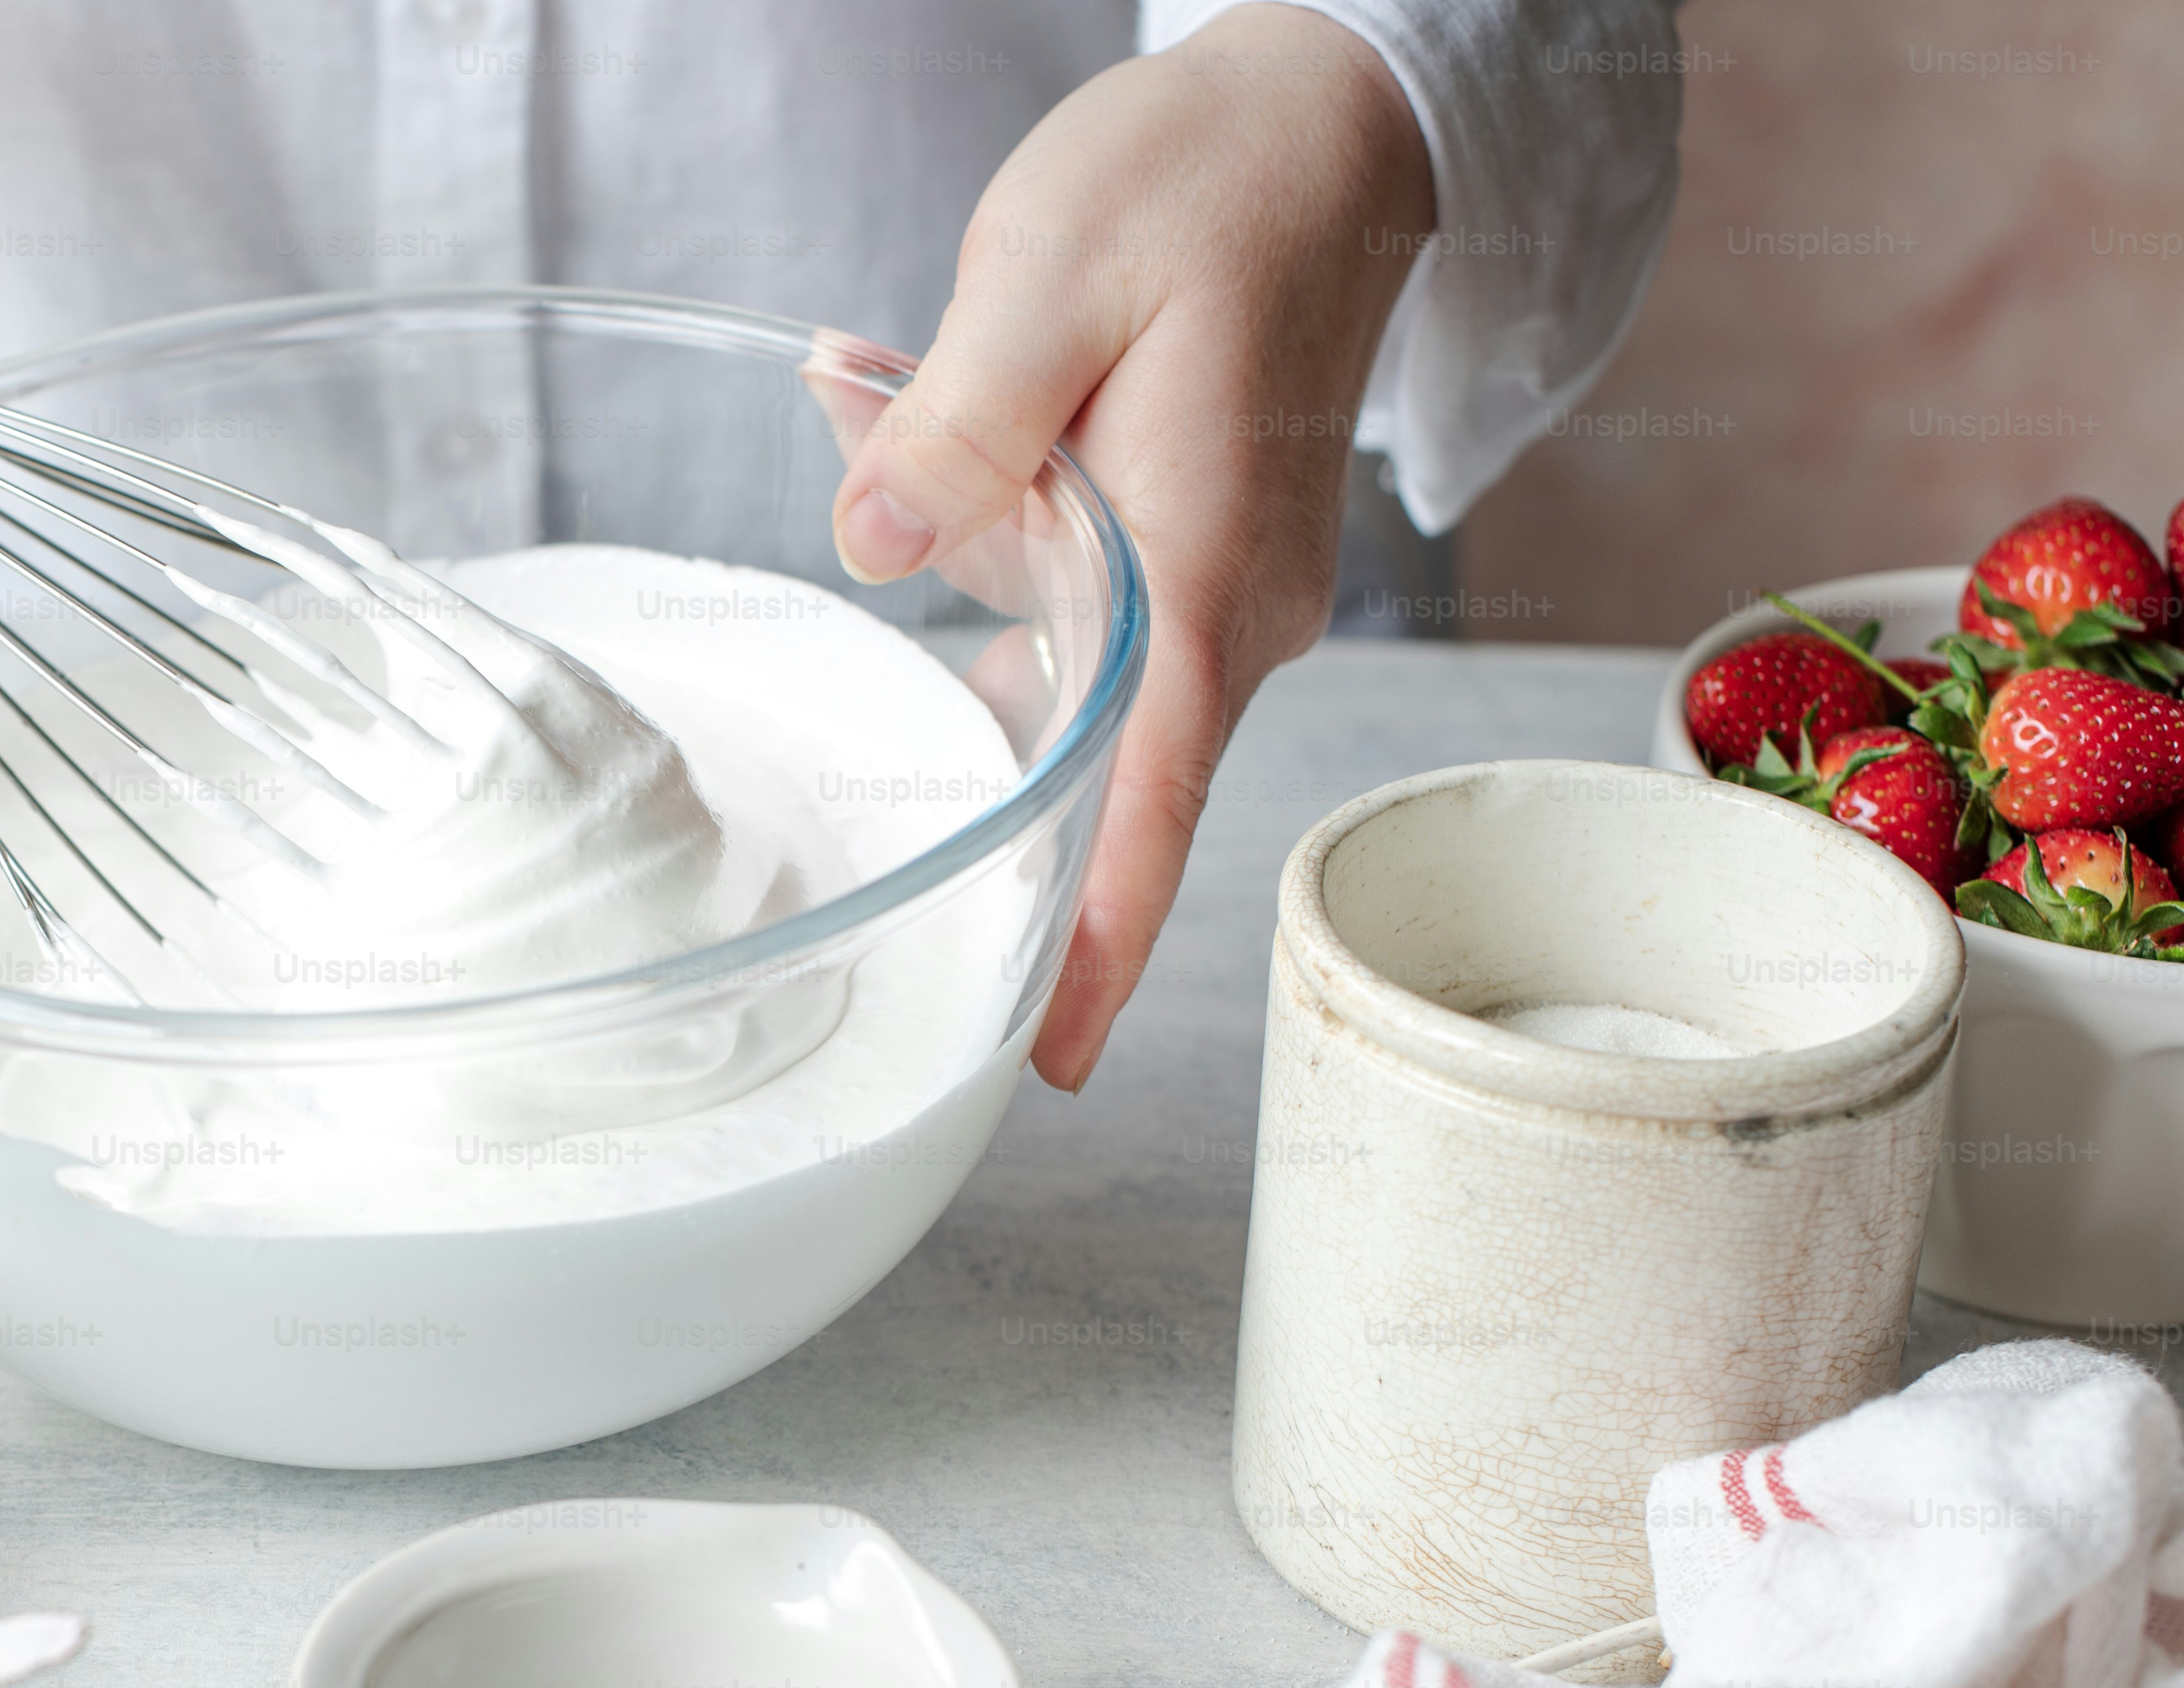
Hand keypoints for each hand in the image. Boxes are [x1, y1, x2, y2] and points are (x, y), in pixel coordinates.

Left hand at [828, 3, 1432, 1090]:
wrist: (1334, 117)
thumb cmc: (1206, 182)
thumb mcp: (1049, 271)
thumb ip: (955, 416)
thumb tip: (870, 539)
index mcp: (1201, 573)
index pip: (1147, 803)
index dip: (1102, 943)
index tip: (1050, 1061)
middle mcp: (1225, 609)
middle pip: (1084, 752)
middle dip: (965, 733)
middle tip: (863, 702)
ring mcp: (1214, 589)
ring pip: (1054, 657)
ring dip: (953, 584)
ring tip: (879, 402)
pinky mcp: (1187, 551)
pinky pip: (1067, 597)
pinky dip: (986, 538)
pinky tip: (908, 423)